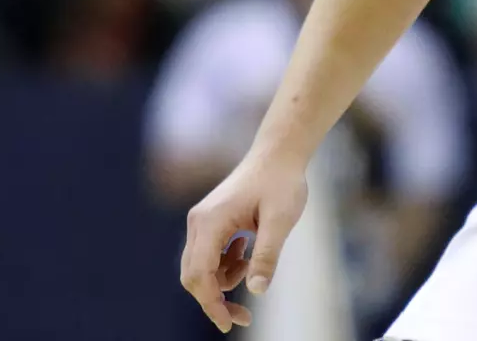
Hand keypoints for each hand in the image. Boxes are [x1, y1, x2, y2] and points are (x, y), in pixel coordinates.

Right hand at [180, 151, 308, 332]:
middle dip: (216, 299)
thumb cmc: (282, 182)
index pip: (200, 274)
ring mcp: (201, 221)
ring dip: (223, 280)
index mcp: (211, 221)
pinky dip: (225, 265)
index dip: (211, 303)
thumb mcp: (281, 219)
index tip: (229, 324)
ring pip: (200, 267)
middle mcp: (198, 222)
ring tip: (253, 264)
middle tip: (244, 317)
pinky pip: (208, 255)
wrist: (279, 154)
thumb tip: (257, 291)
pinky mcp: (209, 221)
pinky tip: (247, 251)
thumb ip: (268, 255)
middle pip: (194, 275)